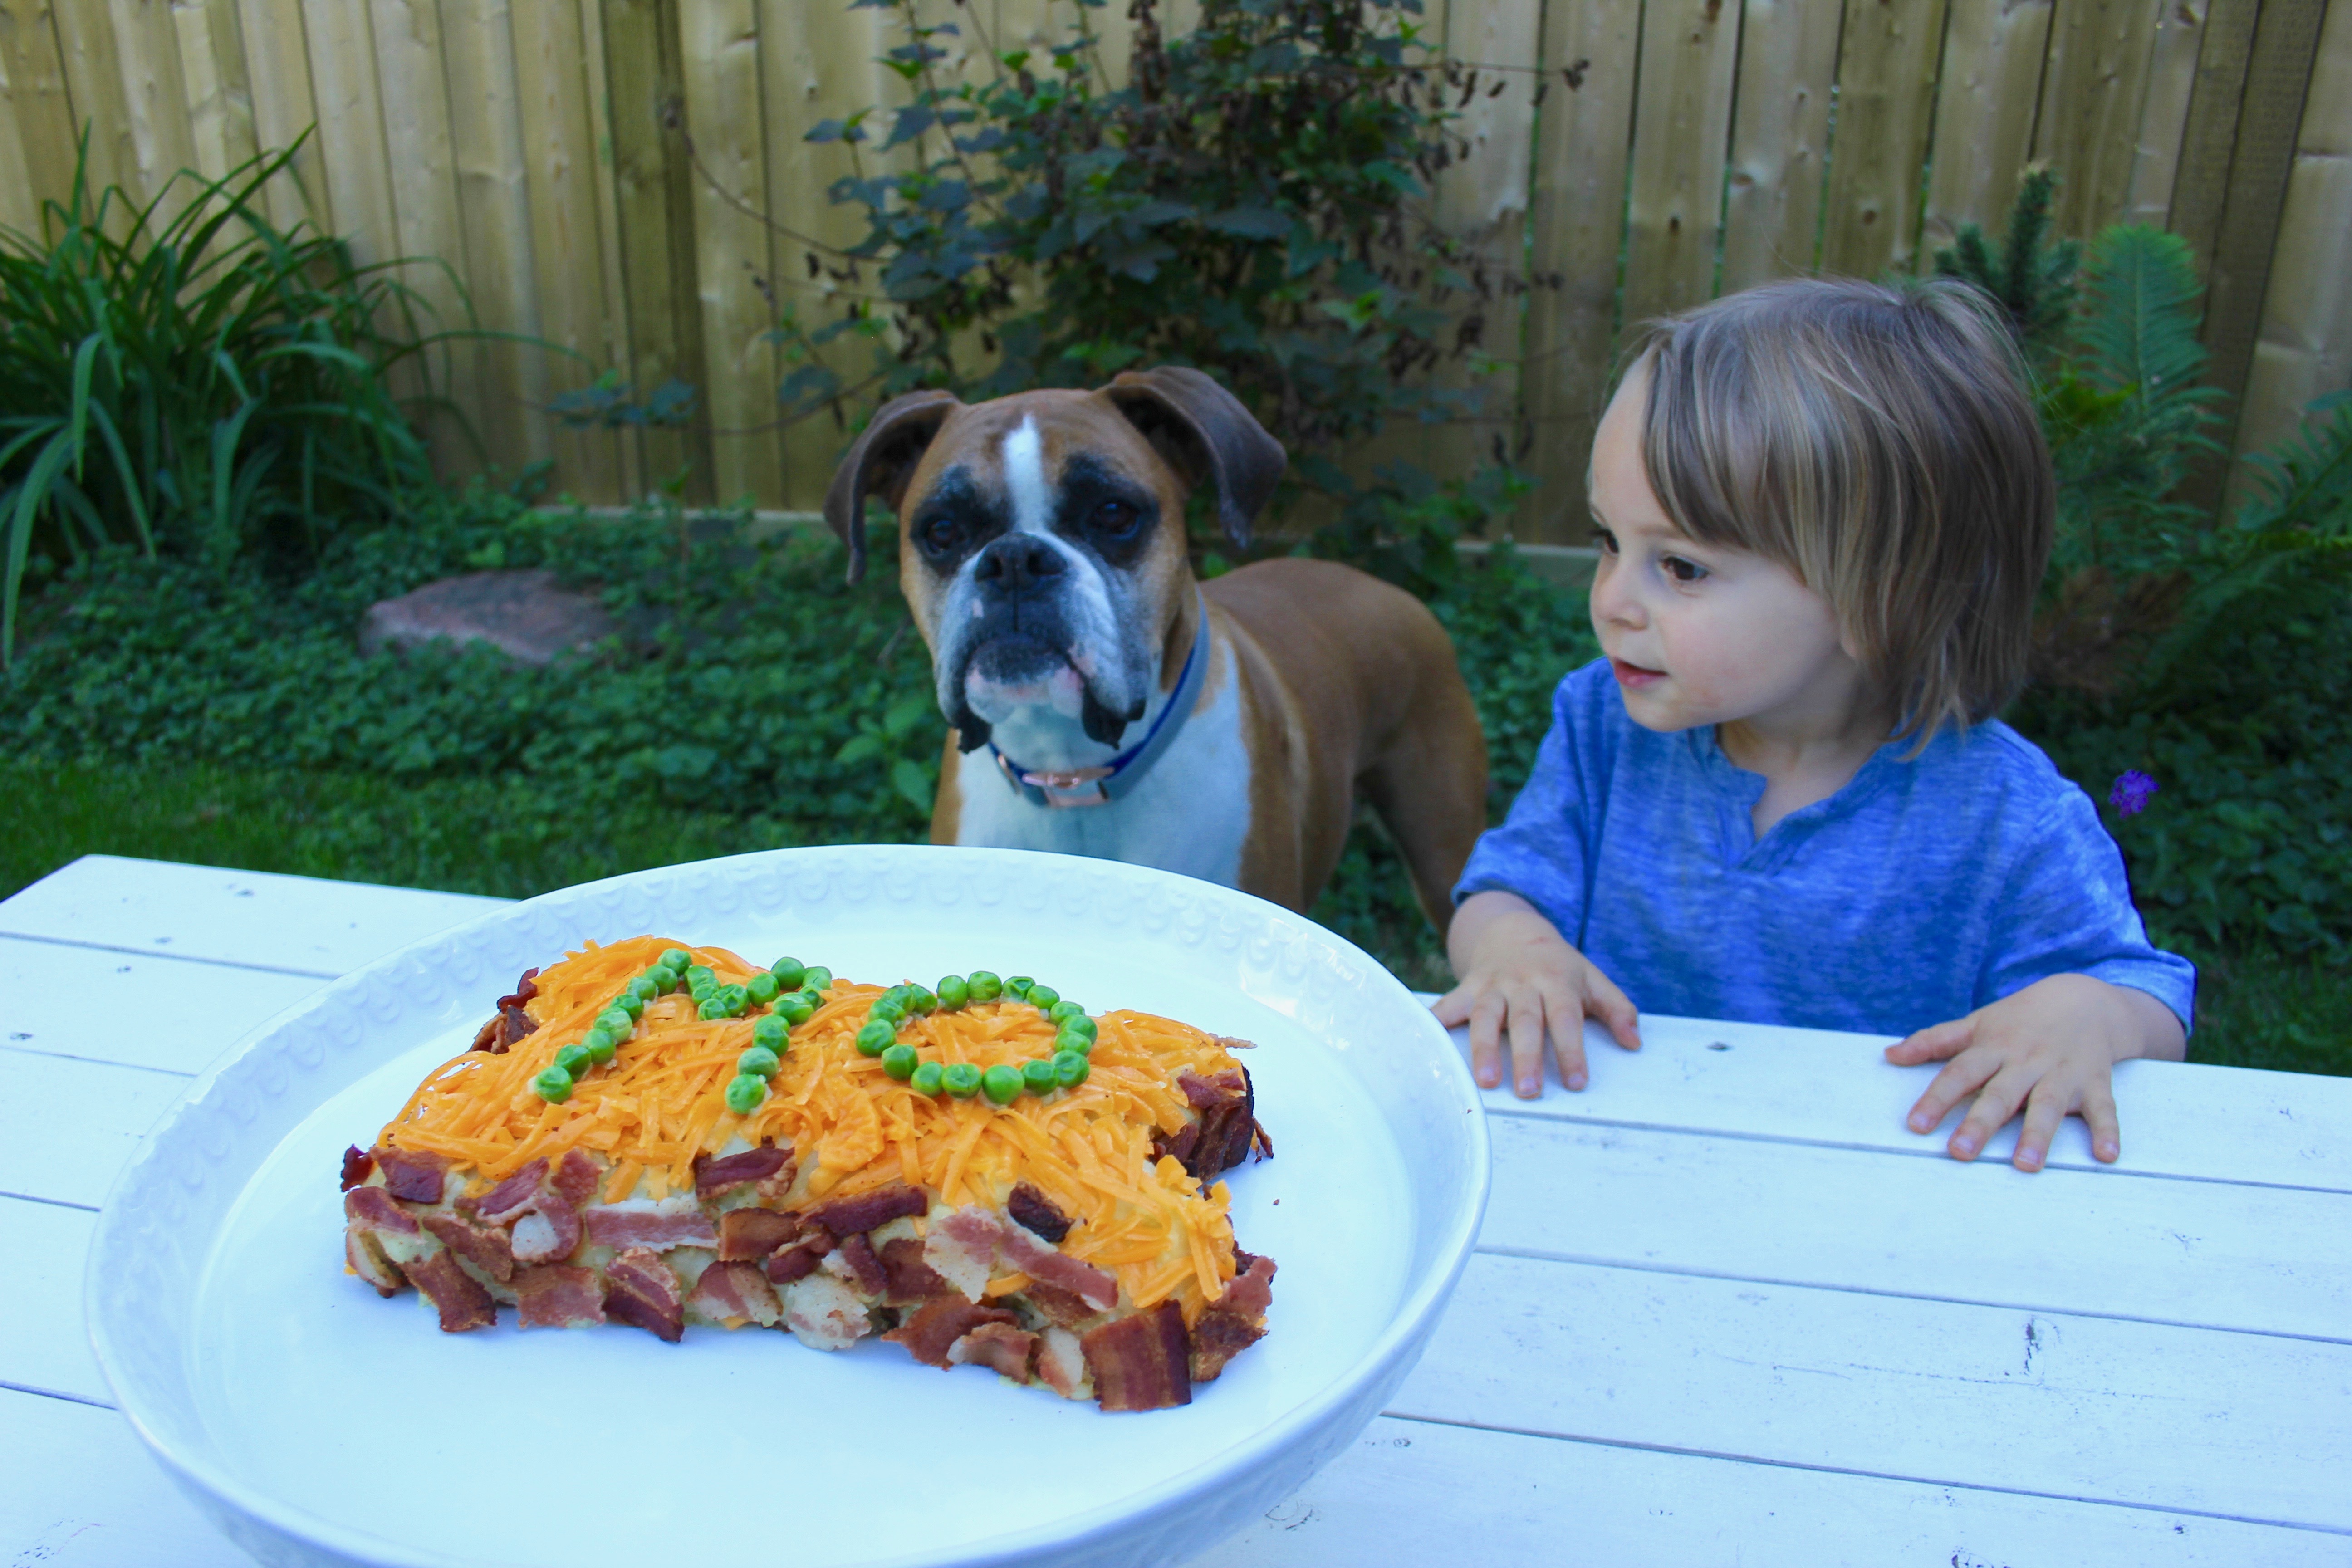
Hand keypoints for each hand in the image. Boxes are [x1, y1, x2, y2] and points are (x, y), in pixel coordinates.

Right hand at [1433, 890, 1639, 1097]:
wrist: (1513, 931)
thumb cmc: (1558, 966)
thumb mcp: (1592, 979)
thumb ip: (1617, 1009)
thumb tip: (1635, 1043)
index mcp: (1556, 982)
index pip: (1565, 1018)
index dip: (1571, 1049)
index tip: (1577, 1082)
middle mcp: (1523, 984)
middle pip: (1525, 1021)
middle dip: (1526, 1056)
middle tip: (1528, 1091)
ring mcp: (1492, 986)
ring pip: (1485, 1016)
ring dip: (1483, 1049)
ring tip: (1485, 1081)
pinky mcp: (1467, 989)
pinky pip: (1447, 1006)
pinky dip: (1435, 1022)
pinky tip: (1425, 1043)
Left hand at [1887, 974, 2186, 1171]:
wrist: (2085, 999)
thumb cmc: (2021, 1019)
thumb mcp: (1977, 1023)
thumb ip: (1935, 1041)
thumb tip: (1889, 1055)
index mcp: (1993, 1048)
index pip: (1959, 1074)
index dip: (1936, 1099)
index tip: (1916, 1125)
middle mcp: (2026, 1061)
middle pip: (2000, 1095)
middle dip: (1980, 1124)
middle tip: (1960, 1153)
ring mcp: (2062, 1072)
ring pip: (2048, 1104)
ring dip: (2038, 1135)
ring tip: (2026, 1165)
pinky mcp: (2095, 1082)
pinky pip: (2103, 1108)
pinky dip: (2108, 1130)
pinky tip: (2106, 1155)